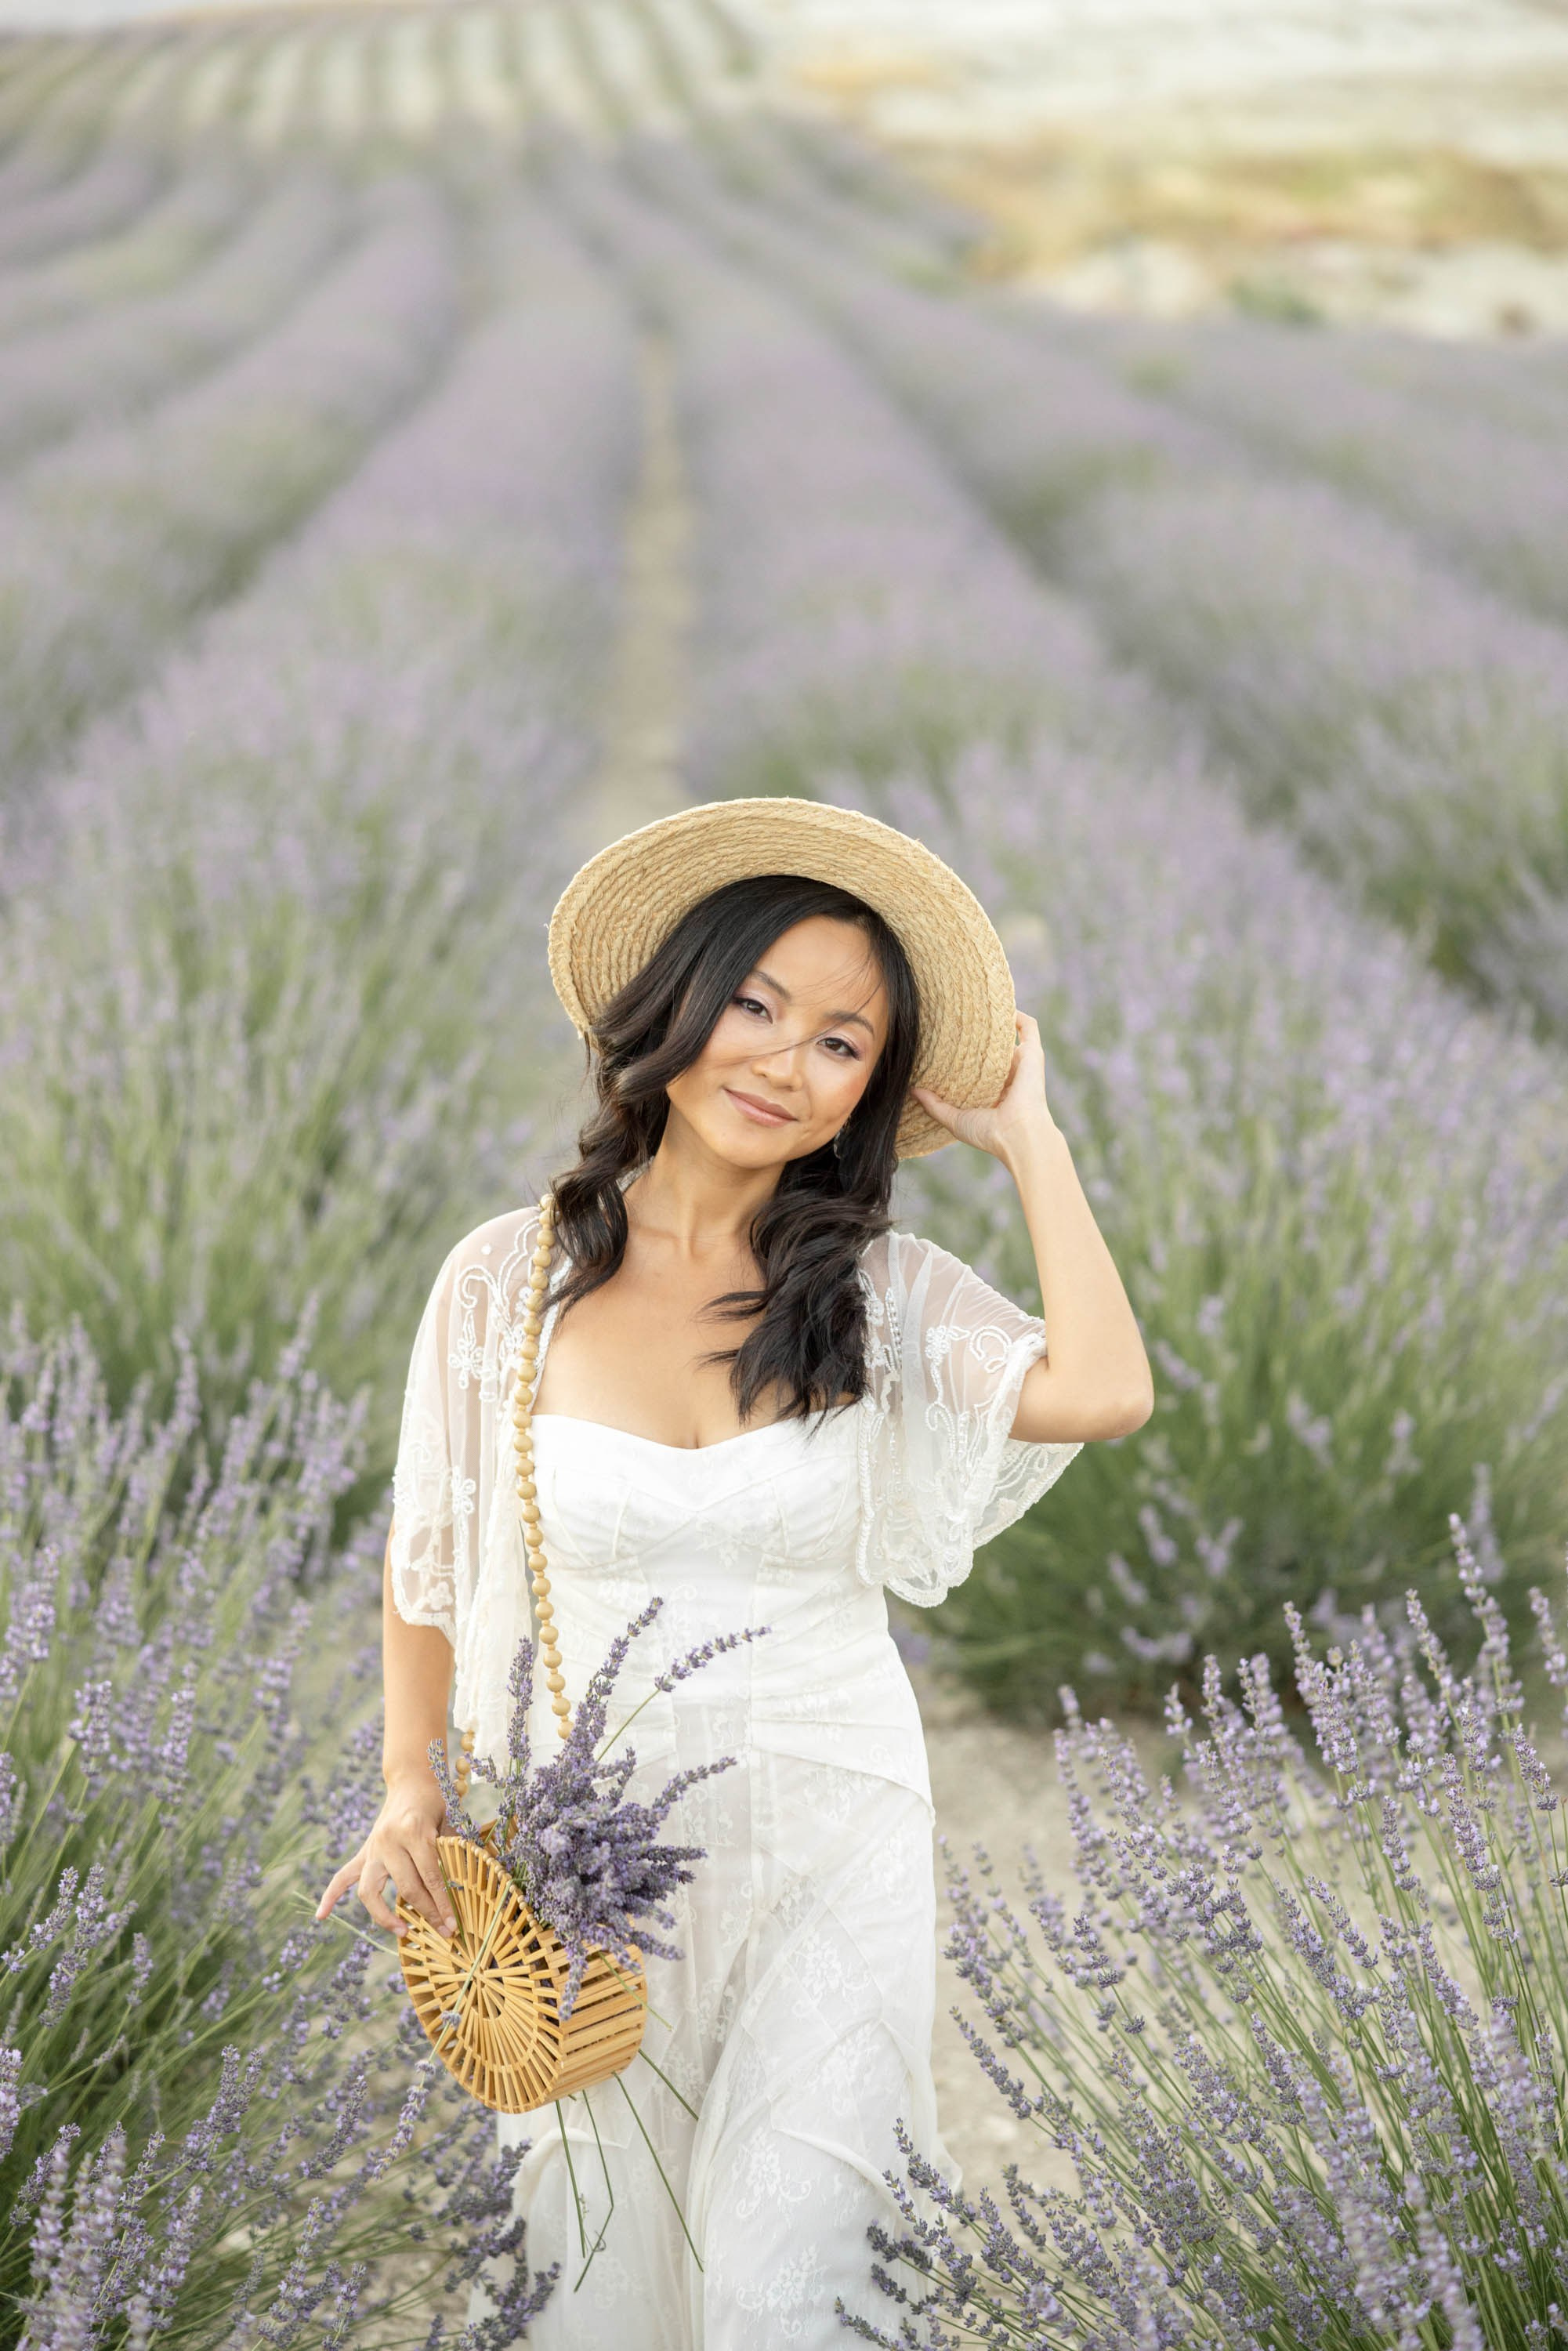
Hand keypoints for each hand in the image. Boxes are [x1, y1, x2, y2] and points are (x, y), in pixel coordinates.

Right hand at [315, 1768, 455, 1939]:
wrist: (412, 1779)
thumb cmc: (436, 1801)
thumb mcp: (449, 1823)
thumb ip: (451, 1855)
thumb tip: (461, 1895)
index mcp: (414, 1831)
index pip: (430, 1877)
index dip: (442, 1904)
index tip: (452, 1926)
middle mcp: (389, 1841)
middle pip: (406, 1887)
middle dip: (427, 1912)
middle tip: (443, 1931)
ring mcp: (373, 1847)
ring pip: (370, 1890)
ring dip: (384, 1916)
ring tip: (402, 1931)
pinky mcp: (364, 1852)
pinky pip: (343, 1875)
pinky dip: (331, 1895)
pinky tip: (321, 1916)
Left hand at [912, 1011, 1060, 1167]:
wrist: (1017, 1134)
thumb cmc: (988, 1132)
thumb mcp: (954, 1118)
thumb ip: (934, 1105)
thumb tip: (912, 1090)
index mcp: (995, 1091)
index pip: (980, 1067)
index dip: (966, 1054)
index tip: (946, 1042)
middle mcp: (1010, 1076)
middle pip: (994, 1048)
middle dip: (979, 1034)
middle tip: (957, 1019)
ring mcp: (1022, 1064)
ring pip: (1011, 1035)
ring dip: (998, 1020)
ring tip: (978, 1005)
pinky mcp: (1033, 1054)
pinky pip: (1029, 1027)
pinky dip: (1017, 1015)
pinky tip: (1000, 1005)